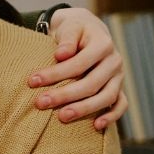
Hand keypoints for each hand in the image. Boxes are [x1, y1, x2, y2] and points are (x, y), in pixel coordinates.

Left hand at [27, 7, 125, 130]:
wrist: (88, 30)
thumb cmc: (74, 30)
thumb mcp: (69, 27)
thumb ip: (67, 39)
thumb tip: (61, 55)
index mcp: (103, 44)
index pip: (79, 63)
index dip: (55, 74)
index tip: (32, 81)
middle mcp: (114, 61)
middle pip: (91, 83)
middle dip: (64, 95)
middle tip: (41, 103)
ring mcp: (119, 76)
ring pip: (106, 97)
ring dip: (84, 109)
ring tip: (62, 117)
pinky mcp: (119, 88)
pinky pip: (121, 105)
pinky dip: (111, 116)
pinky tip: (96, 126)